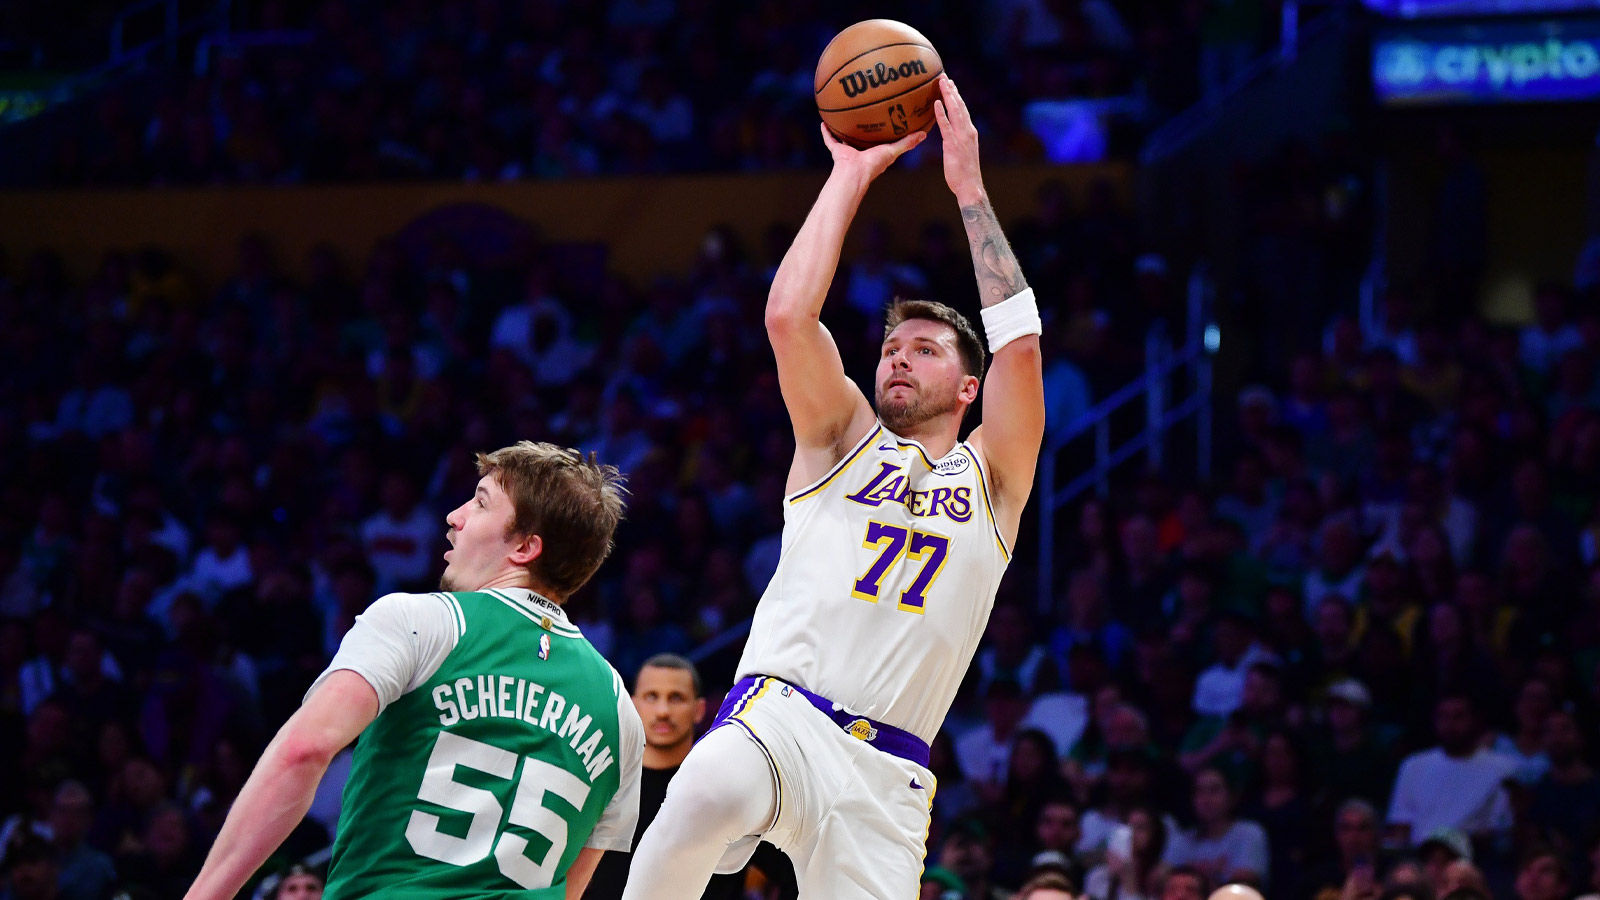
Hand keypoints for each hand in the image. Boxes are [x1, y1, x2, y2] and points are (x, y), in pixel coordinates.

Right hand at [820, 123, 924, 182]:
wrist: (854, 173)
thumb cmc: (874, 164)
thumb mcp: (893, 151)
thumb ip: (907, 143)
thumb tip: (924, 134)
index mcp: (875, 152)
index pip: (881, 140)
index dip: (885, 131)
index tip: (888, 119)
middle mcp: (862, 151)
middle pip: (863, 138)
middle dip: (865, 128)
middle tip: (867, 113)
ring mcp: (848, 151)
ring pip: (846, 138)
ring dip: (845, 129)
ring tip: (844, 115)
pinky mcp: (837, 151)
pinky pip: (830, 140)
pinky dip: (827, 132)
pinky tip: (824, 121)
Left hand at [933, 75, 982, 203]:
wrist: (970, 186)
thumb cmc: (964, 172)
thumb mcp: (962, 152)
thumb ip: (957, 140)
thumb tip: (949, 134)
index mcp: (970, 131)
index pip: (962, 109)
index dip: (956, 96)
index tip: (950, 83)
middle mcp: (967, 131)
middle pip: (959, 106)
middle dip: (952, 90)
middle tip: (944, 76)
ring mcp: (961, 137)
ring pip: (955, 111)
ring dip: (948, 95)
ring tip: (941, 82)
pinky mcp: (953, 145)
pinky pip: (946, 126)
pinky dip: (942, 113)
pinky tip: (937, 103)